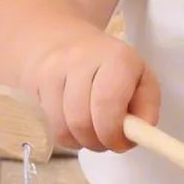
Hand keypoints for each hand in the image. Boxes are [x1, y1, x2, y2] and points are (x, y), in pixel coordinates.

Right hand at [24, 28, 160, 152]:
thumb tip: (139, 132)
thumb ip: (147, 106)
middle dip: (98, 142)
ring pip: (64, 127)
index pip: (108, 103)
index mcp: (115, 57)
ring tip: (93, 134)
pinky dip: (67, 136)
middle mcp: (80, 59)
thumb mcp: (141, 78)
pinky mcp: (36, 83)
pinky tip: (76, 126)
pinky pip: (51, 126)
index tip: (121, 143)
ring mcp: (53, 70)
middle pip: (82, 120)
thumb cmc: (111, 66)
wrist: (63, 40)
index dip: (113, 132)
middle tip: (108, 142)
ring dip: (82, 142)